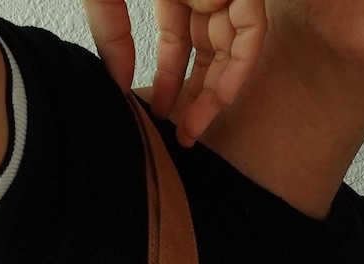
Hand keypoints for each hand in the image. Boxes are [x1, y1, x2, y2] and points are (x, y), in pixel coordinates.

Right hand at [82, 0, 266, 146]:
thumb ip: (111, 34)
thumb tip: (120, 85)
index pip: (178, 43)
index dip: (169, 80)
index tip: (158, 114)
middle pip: (210, 50)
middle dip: (197, 94)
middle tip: (183, 133)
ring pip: (234, 47)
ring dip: (219, 91)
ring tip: (195, 125)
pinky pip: (252, 30)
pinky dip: (240, 66)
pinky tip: (219, 98)